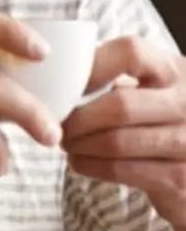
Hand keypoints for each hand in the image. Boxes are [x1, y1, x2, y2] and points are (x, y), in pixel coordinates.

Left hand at [61, 35, 185, 222]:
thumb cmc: (157, 118)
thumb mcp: (148, 87)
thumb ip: (113, 74)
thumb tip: (56, 76)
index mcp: (177, 71)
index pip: (131, 52)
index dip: (90, 70)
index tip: (67, 88)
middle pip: (118, 106)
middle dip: (77, 120)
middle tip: (58, 126)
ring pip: (115, 141)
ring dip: (79, 145)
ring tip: (67, 143)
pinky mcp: (179, 177)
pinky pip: (120, 169)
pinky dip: (89, 165)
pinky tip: (80, 160)